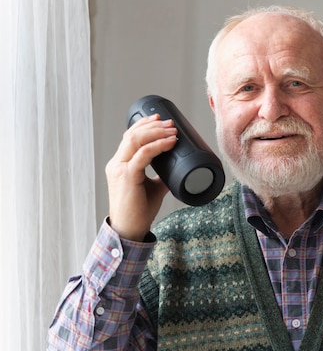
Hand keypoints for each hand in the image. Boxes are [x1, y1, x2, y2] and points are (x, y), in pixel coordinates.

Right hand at [105, 115, 177, 240]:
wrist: (130, 229)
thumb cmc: (139, 211)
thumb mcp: (153, 189)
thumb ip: (161, 177)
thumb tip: (177, 169)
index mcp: (120, 164)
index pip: (129, 138)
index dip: (145, 126)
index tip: (161, 121)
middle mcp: (117, 164)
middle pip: (132, 134)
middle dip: (153, 126)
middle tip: (171, 124)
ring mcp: (120, 169)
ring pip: (135, 140)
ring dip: (156, 133)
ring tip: (172, 131)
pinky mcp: (127, 176)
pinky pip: (143, 155)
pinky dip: (157, 146)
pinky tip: (169, 143)